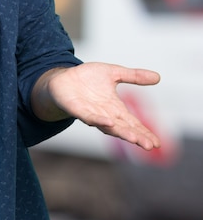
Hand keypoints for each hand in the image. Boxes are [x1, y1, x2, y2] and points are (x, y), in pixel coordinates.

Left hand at [32, 63, 160, 150]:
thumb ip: (133, 76)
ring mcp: (90, 113)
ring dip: (121, 132)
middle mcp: (104, 114)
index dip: (145, 132)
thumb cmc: (87, 78)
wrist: (62, 78)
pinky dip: (99, 120)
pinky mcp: (76, 109)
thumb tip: (158, 77)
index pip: (133, 123)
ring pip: (108, 126)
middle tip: (149, 146)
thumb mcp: (113, 73)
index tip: (158, 143)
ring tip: (134, 138)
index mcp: (115, 108)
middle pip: (123, 128)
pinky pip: (88, 117)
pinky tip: (109, 123)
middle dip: (136, 137)